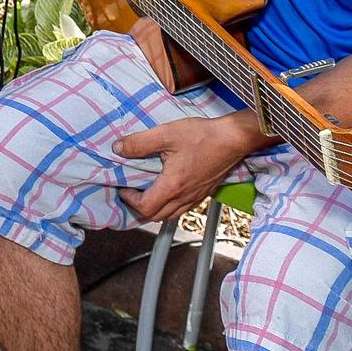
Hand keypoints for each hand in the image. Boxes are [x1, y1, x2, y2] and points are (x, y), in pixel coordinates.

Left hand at [113, 116, 255, 222]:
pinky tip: (169, 189)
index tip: (124, 187)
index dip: (130, 200)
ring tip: (148, 192)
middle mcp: (185, 197)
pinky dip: (171, 205)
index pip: (145, 208)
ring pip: (171, 215)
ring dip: (156, 208)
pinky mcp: (205, 192)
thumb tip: (118, 149)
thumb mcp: (165, 134)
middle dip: (141, 207)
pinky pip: (183, 208)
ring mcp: (196, 196)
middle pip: (157, 216)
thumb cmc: (202, 136)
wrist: (233, 138)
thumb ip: (139, 143)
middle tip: (133, 191)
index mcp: (173, 186)